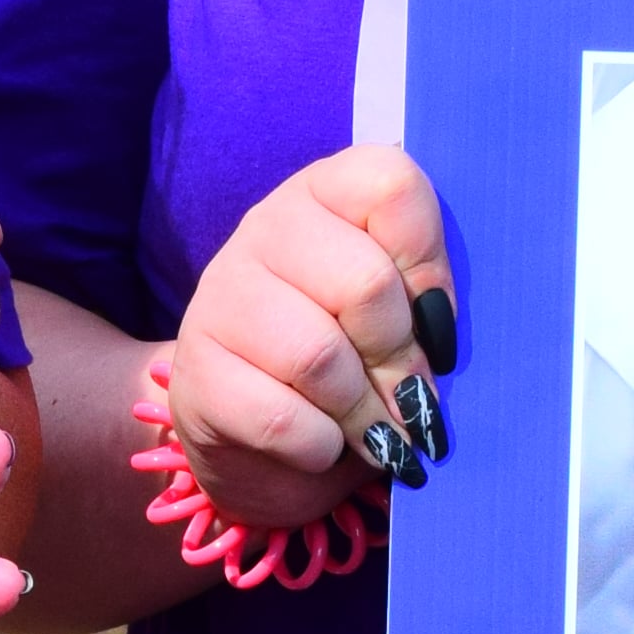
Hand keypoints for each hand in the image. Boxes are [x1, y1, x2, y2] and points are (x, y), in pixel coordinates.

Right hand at [166, 143, 451, 544]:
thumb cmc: (349, 363)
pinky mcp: (196, 371)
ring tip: (378, 435)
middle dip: (400, 358)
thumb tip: (438, 348)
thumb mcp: (397, 318)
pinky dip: (320, 447)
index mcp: (327, 193)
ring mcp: (222, 294)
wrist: (258, 437)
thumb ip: (426, 308)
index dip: (429, 264)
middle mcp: (267, 227)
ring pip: (319, 356)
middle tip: (411, 399)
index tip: (434, 321)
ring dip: (364, 413)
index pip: (391, 186)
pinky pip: (281, 417)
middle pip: (365, 283)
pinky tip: (323, 446)